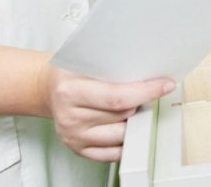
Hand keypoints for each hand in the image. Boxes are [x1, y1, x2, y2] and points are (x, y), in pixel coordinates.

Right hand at [40, 64, 173, 161]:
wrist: (46, 87)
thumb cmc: (68, 70)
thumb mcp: (84, 58)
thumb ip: (111, 63)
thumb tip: (146, 69)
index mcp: (69, 91)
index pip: (117, 96)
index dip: (145, 91)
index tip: (164, 85)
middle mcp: (70, 117)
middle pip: (122, 115)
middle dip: (141, 102)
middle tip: (150, 90)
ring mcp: (74, 136)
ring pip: (121, 135)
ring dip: (134, 121)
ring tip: (135, 106)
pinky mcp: (78, 149)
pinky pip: (112, 153)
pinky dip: (125, 140)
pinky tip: (128, 125)